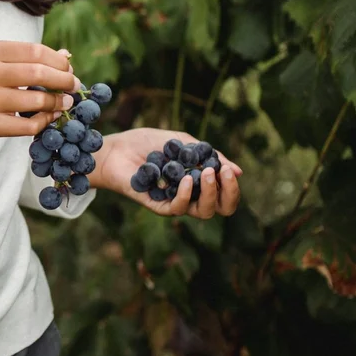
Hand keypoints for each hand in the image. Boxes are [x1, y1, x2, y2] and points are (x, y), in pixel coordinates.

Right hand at [0, 42, 77, 185]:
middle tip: (74, 86)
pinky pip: (29, 124)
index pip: (36, 51)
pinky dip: (45, 121)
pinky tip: (49, 117)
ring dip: (58, 102)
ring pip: (38, 100)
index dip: (59, 61)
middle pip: (41, 73)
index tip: (69, 68)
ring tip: (64, 102)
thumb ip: (25, 58)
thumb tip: (66, 56)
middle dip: (65, 80)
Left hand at [90, 128, 242, 218]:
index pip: (225, 194)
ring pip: (203, 212)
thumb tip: (239, 171)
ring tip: (205, 173)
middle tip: (223, 172)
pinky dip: (185, 195)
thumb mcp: (183, 143)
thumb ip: (209, 155)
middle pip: (220, 208)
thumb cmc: (148, 144)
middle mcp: (190, 196)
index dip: (232, 186)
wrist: (116, 148)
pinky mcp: (157, 205)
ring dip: (210, 193)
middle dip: (228, 192)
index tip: (228, 169)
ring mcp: (174, 202)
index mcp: (199, 181)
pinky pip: (178, 209)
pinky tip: (187, 180)